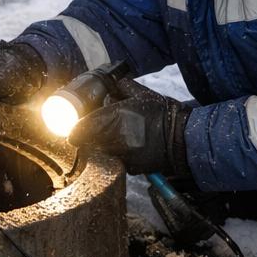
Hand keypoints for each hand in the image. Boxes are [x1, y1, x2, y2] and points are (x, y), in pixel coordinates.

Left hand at [68, 77, 188, 177]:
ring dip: (100, 147)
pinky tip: (125, 148)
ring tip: (112, 139)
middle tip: (92, 132)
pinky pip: (115, 161)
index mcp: (114, 117)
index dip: (75, 129)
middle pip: (88, 142)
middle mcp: (114, 138)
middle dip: (88, 137)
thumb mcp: (142, 94)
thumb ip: (122, 88)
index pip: (81, 127)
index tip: (73, 130)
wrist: (183, 138)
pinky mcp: (131, 168)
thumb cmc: (163, 113)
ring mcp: (122, 155)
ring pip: (100, 153)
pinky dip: (116, 156)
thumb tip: (110, 88)